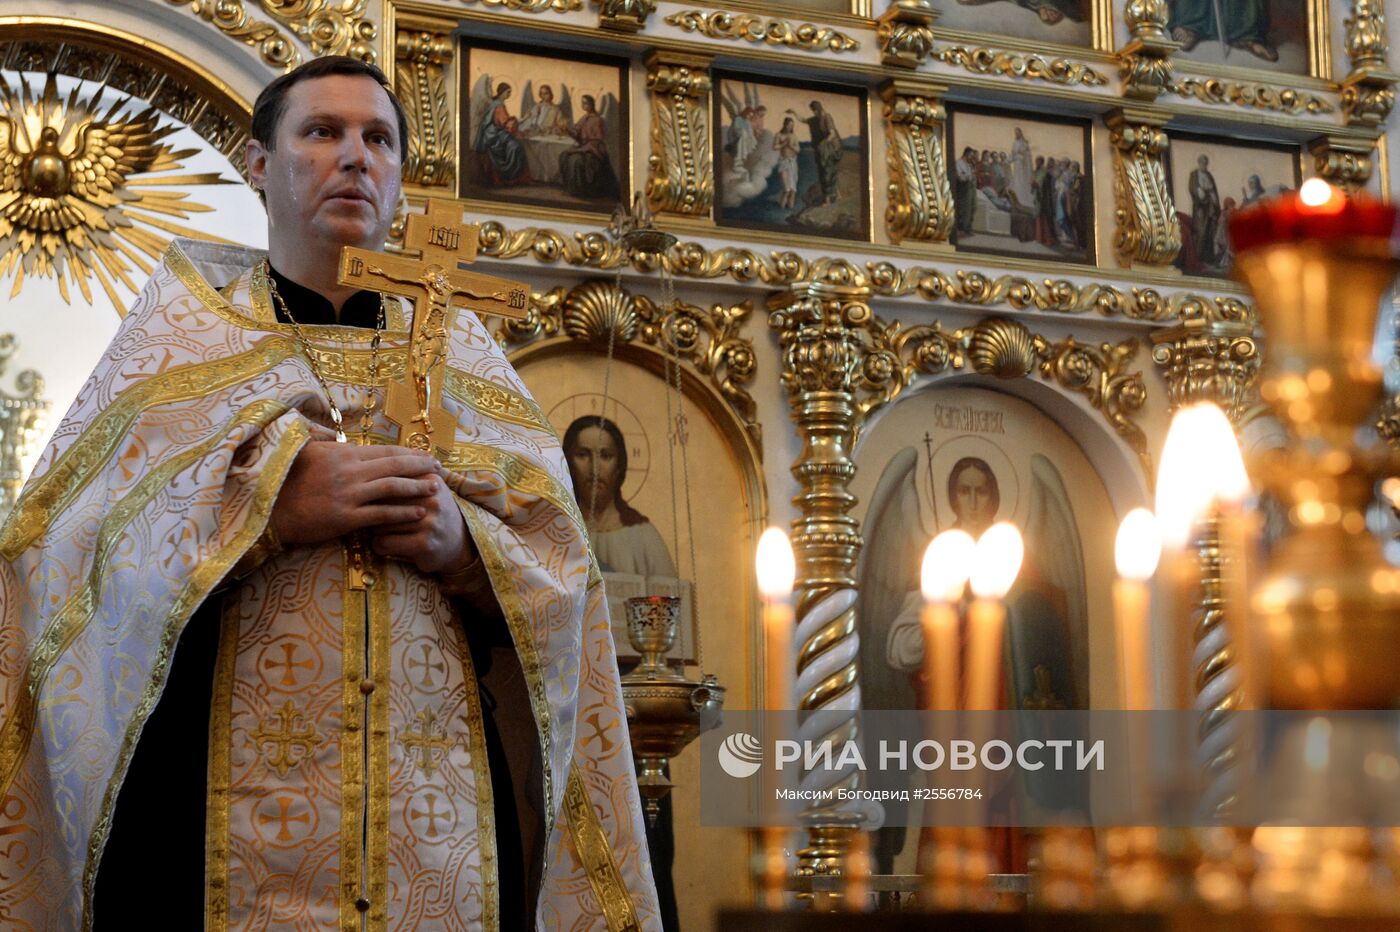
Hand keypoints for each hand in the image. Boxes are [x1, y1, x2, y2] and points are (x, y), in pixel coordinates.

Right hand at [270, 441, 442, 546]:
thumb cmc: (285, 481)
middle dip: (420, 467)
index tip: (427, 455)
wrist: (268, 510)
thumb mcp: (305, 453)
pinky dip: (402, 513)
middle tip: (440, 469)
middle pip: (393, 466)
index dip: (409, 453)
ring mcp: (348, 495)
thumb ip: (324, 442)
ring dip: (417, 488)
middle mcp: (349, 472)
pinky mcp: (346, 518)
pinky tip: (418, 513)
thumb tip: (335, 434)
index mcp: (342, 454)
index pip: (384, 451)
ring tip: (435, 488)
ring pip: (392, 488)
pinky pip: (381, 515)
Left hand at [370, 472, 476, 573]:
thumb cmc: (433, 511)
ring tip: (380, 531)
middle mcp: (432, 500)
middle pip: (383, 500)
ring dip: (374, 529)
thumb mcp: (428, 487)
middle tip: (372, 515)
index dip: (375, 489)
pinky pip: (385, 543)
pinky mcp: (424, 544)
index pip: (389, 478)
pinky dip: (378, 546)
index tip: (374, 496)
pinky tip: (383, 545)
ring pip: (380, 523)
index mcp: (430, 480)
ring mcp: (430, 523)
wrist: (459, 541)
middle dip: (372, 508)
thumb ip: (408, 472)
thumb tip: (376, 457)